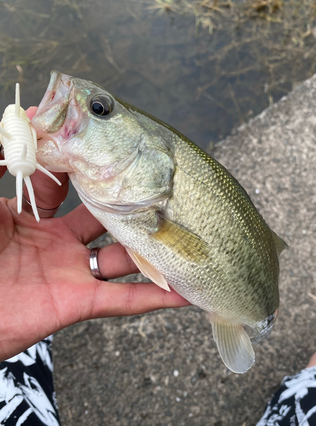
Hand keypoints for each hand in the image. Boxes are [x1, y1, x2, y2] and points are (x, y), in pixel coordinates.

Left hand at [0, 107, 188, 360]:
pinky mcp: (76, 304)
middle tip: (161, 184)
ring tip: (186, 231)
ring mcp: (69, 273)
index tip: (108, 144)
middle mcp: (57, 243)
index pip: (68, 187)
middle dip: (130, 204)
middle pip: (105, 219)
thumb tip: (20, 121)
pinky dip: (152, 298)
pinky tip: (184, 292)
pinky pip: (121, 300)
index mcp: (31, 219)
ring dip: (152, 248)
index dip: (84, 166)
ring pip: (122, 258)